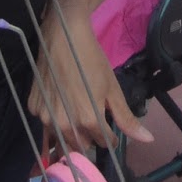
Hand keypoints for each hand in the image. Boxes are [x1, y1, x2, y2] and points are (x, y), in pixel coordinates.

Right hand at [29, 11, 152, 155]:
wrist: (63, 36)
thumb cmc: (91, 60)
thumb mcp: (112, 89)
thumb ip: (126, 118)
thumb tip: (147, 140)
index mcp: (88, 120)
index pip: (103, 142)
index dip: (110, 136)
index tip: (110, 127)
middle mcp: (64, 124)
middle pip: (81, 146)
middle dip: (90, 138)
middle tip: (94, 121)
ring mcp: (45, 117)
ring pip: (62, 138)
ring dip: (72, 133)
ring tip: (78, 115)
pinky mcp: (33, 108)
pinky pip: (46, 124)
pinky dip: (55, 120)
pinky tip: (61, 104)